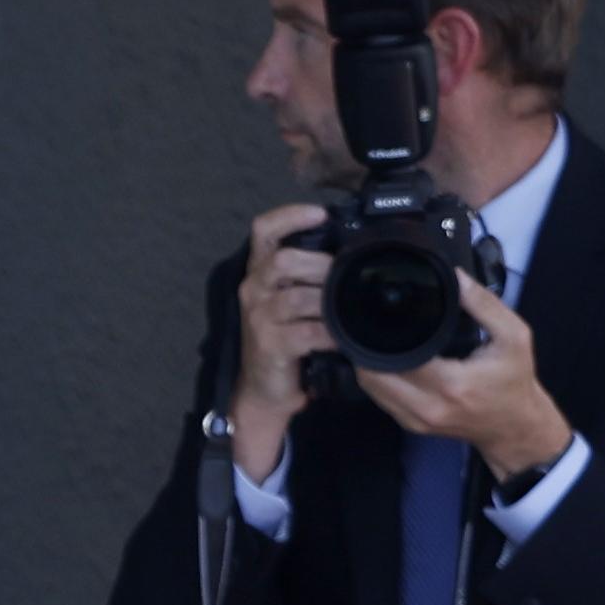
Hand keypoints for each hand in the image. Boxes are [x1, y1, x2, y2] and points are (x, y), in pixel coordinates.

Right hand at [226, 202, 335, 483]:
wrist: (264, 390)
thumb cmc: (284, 341)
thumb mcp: (291, 302)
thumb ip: (309, 277)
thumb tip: (351, 254)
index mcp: (259, 274)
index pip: (264, 231)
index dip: (290, 216)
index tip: (320, 213)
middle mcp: (253, 290)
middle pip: (282, 260)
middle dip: (321, 264)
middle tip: (347, 273)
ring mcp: (259, 318)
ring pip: (297, 297)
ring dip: (329, 299)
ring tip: (349, 305)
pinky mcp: (270, 345)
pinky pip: (307, 331)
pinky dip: (331, 332)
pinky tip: (345, 336)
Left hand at [354, 276, 577, 485]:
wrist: (516, 427)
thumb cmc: (515, 381)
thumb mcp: (513, 337)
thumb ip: (484, 305)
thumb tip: (455, 276)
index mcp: (451, 383)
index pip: (397, 356)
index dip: (381, 333)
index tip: (379, 311)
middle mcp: (428, 406)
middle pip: (373, 374)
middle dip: (366, 347)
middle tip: (368, 320)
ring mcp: (416, 420)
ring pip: (370, 388)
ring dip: (367, 363)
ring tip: (374, 337)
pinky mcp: (412, 426)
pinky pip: (380, 399)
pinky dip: (376, 379)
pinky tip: (385, 359)